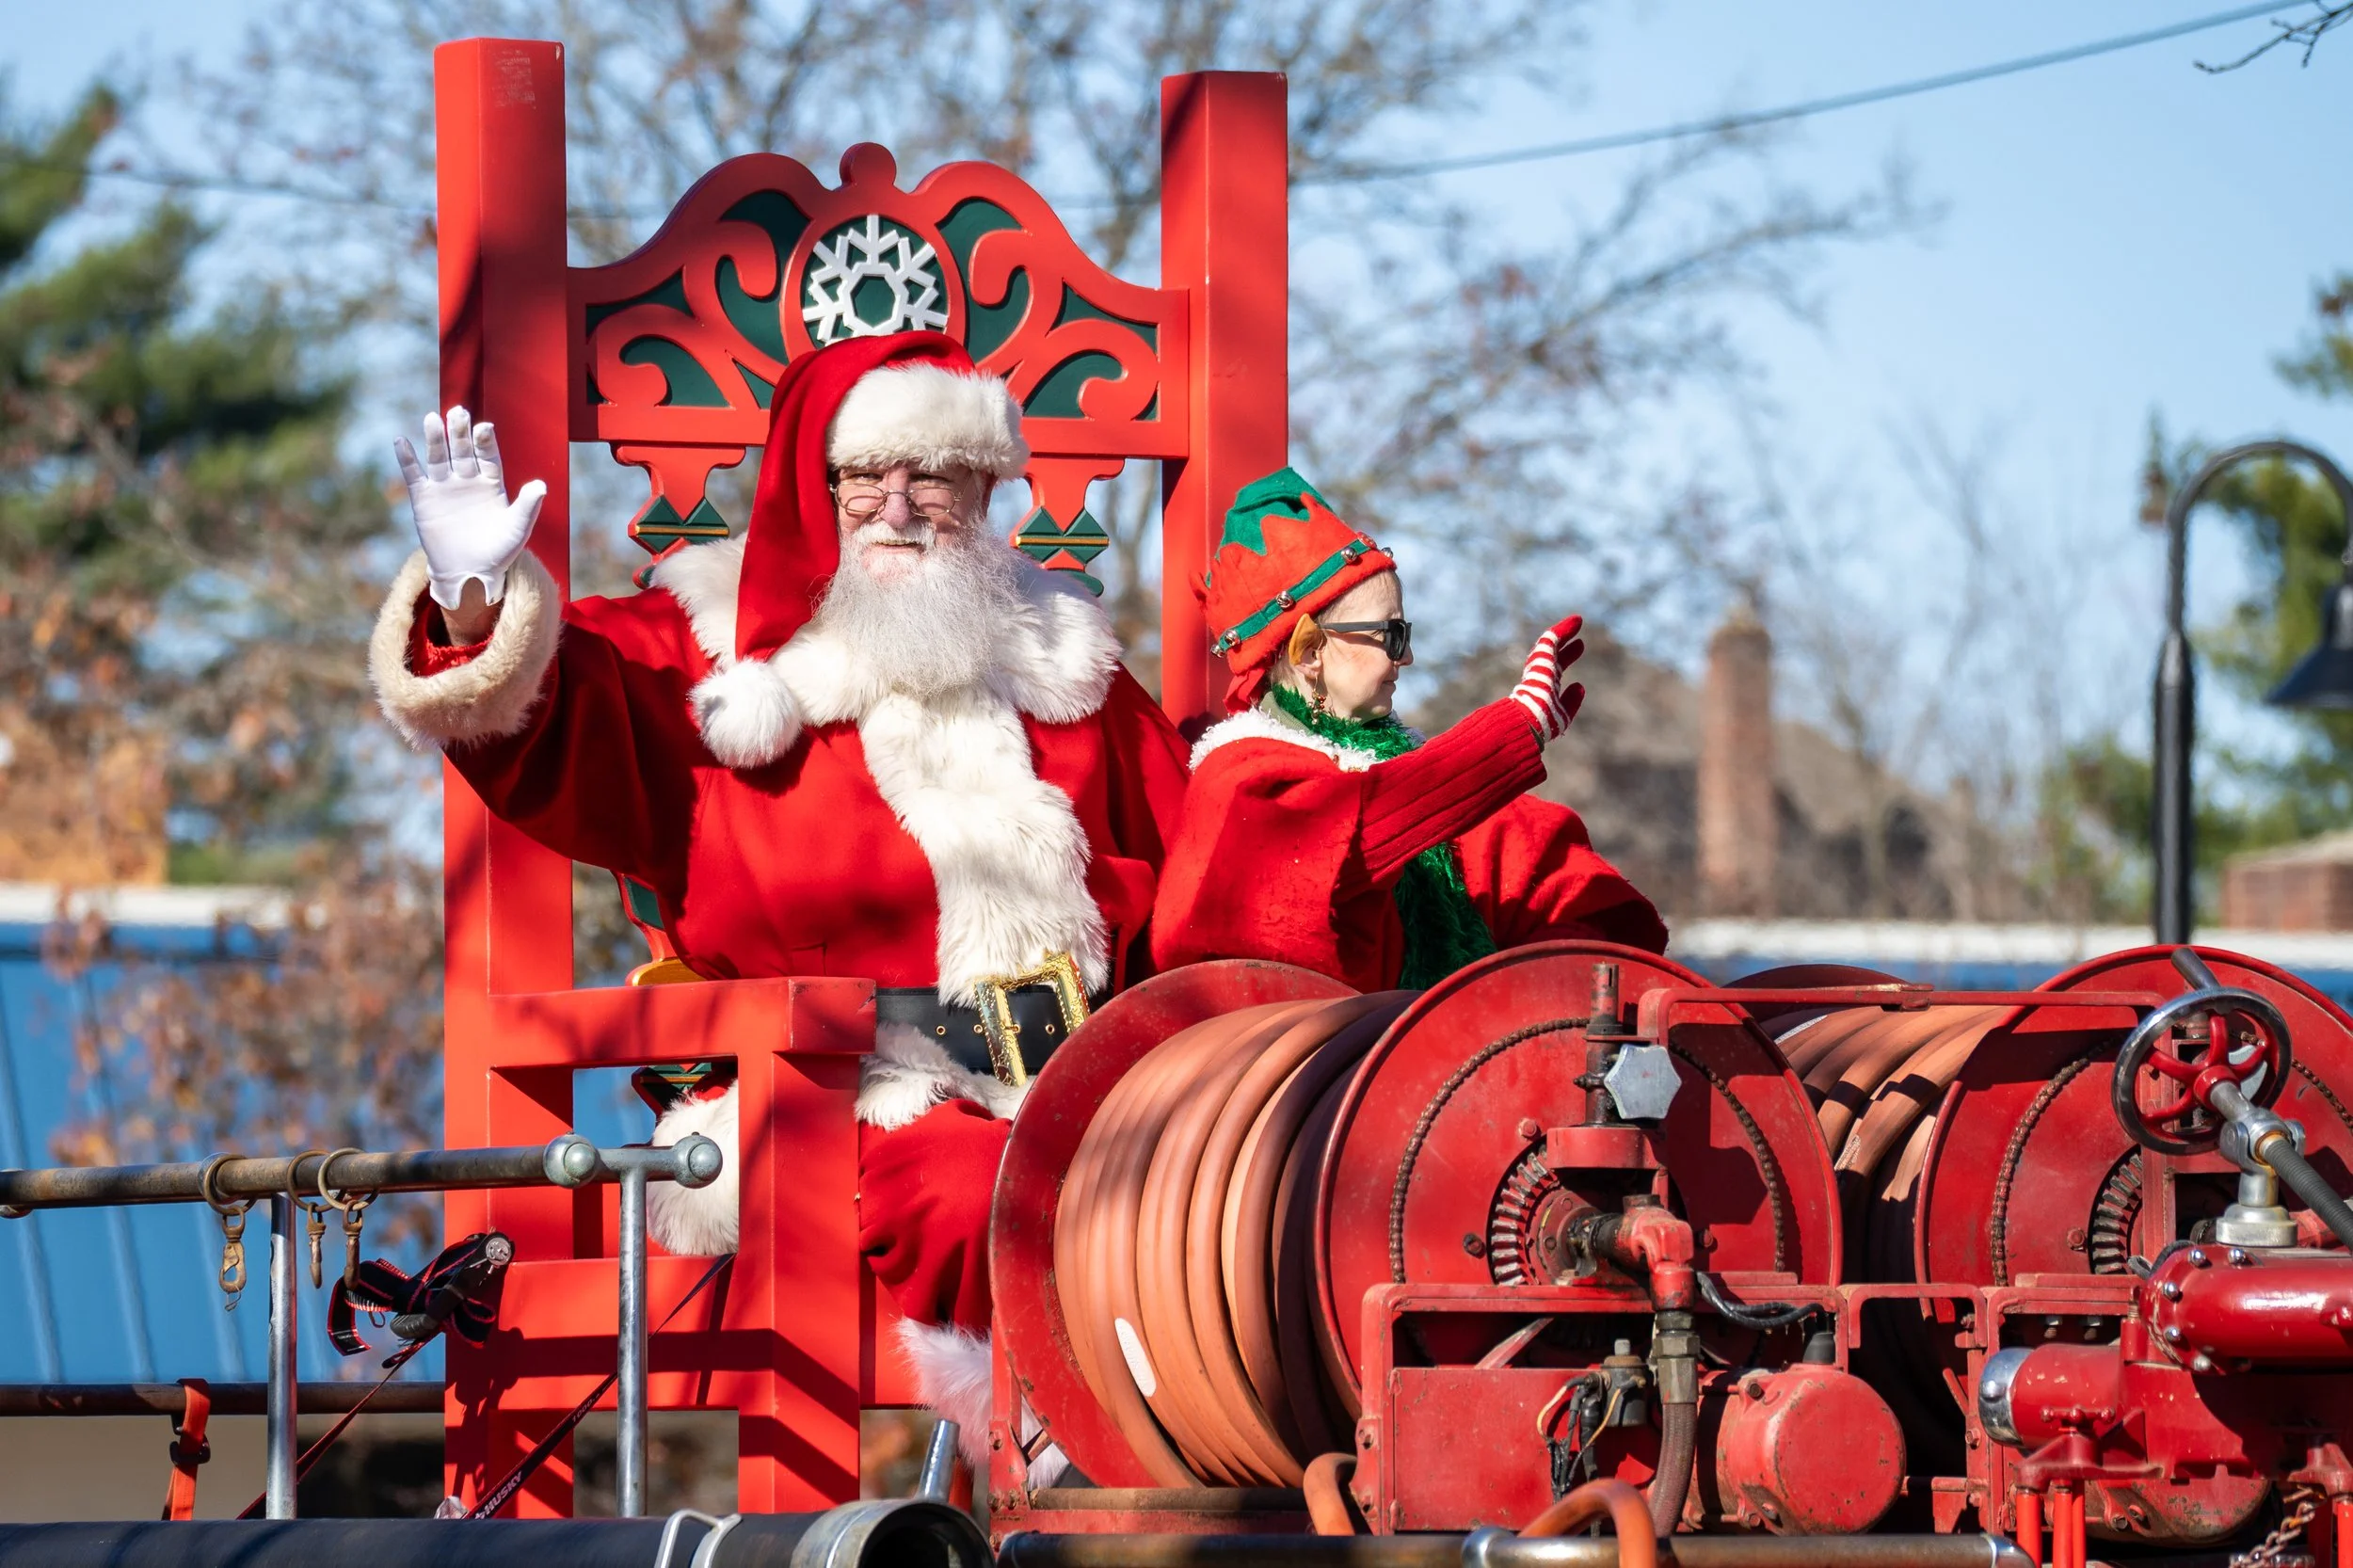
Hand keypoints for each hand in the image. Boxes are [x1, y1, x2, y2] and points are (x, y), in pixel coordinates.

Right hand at [394, 406, 545, 612]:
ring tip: (432, 418)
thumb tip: (541, 485)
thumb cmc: (499, 552)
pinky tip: (401, 441)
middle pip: (463, 450)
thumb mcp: (517, 530)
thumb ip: (528, 506)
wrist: (470, 573)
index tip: (485, 427)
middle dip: (461, 432)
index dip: (486, 441)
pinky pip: (414, 475)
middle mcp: (467, 479)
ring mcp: (445, 487)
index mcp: (492, 483)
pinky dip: (407, 459)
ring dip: (435, 439)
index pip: (488, 456)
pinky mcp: (424, 499)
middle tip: (458, 412)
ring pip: (439, 457)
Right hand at [1509, 614, 1585, 740]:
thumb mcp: (1562, 716)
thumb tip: (1580, 685)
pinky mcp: (1541, 659)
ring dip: (1564, 634)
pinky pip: (1551, 640)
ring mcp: (1539, 668)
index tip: (1576, 674)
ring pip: (1551, 646)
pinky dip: (1564, 630)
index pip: (1554, 678)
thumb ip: (1571, 702)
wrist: (1530, 719)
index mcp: (1542, 694)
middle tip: (1580, 645)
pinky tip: (1576, 621)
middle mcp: (1539, 679)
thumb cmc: (1543, 725)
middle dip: (1566, 653)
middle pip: (1554, 662)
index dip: (1565, 674)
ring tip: (1577, 621)